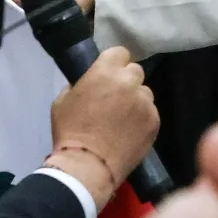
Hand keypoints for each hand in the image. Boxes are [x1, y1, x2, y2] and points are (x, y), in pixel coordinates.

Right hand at [44, 46, 158, 209]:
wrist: (88, 165)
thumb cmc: (70, 131)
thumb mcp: (63, 100)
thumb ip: (80, 84)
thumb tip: (91, 83)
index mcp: (105, 71)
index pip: (120, 53)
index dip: (114, 63)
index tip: (109, 74)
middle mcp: (129, 82)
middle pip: (135, 72)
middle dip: (126, 81)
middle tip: (116, 98)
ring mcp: (145, 102)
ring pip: (145, 93)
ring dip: (136, 100)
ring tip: (123, 119)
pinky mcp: (155, 120)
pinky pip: (150, 112)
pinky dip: (142, 119)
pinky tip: (130, 132)